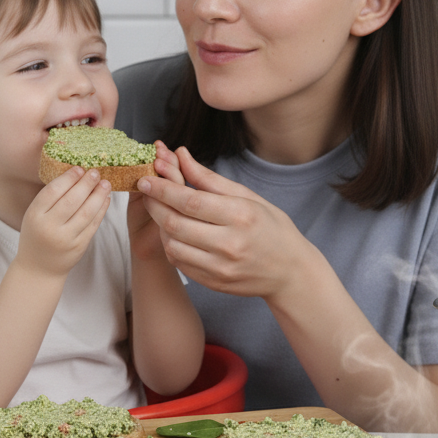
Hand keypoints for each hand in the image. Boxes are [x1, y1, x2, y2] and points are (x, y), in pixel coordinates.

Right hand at [17, 166, 110, 279]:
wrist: (39, 268)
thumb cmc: (37, 235)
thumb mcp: (34, 215)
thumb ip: (50, 198)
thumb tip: (75, 174)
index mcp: (34, 216)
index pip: (53, 192)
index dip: (68, 178)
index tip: (79, 168)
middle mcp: (49, 227)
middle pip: (71, 200)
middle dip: (86, 184)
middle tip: (95, 172)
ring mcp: (65, 238)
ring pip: (86, 212)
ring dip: (98, 195)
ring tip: (105, 183)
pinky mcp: (79, 246)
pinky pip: (93, 224)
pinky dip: (101, 210)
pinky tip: (105, 199)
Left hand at [137, 147, 308, 300]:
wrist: (290, 272)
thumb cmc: (271, 228)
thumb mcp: (247, 197)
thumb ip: (209, 178)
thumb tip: (180, 154)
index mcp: (240, 215)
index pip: (190, 200)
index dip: (163, 189)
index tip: (147, 178)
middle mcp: (230, 243)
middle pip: (175, 223)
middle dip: (154, 204)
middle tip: (146, 191)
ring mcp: (220, 267)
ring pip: (172, 245)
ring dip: (160, 225)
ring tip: (161, 210)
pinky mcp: (214, 283)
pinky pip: (179, 262)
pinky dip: (171, 245)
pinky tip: (175, 233)